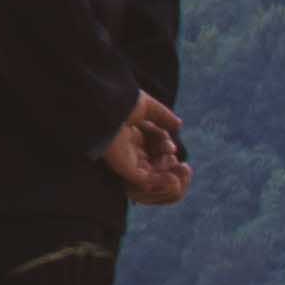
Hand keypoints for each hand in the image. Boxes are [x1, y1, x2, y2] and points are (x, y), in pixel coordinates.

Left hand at [107, 91, 189, 206]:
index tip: (169, 143)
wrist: (105, 105)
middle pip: (154, 162)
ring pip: (152, 174)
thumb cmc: (121, 102)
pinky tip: (173, 177)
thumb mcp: (146, 107)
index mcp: (130, 135)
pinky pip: (146, 181)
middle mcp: (127, 149)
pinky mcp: (125, 169)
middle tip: (172, 152)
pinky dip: (161, 182)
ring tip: (175, 163)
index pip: (153, 147)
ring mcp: (126, 160)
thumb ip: (163, 116)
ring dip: (167, 171)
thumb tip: (179, 125)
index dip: (165, 147)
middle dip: (167, 159)